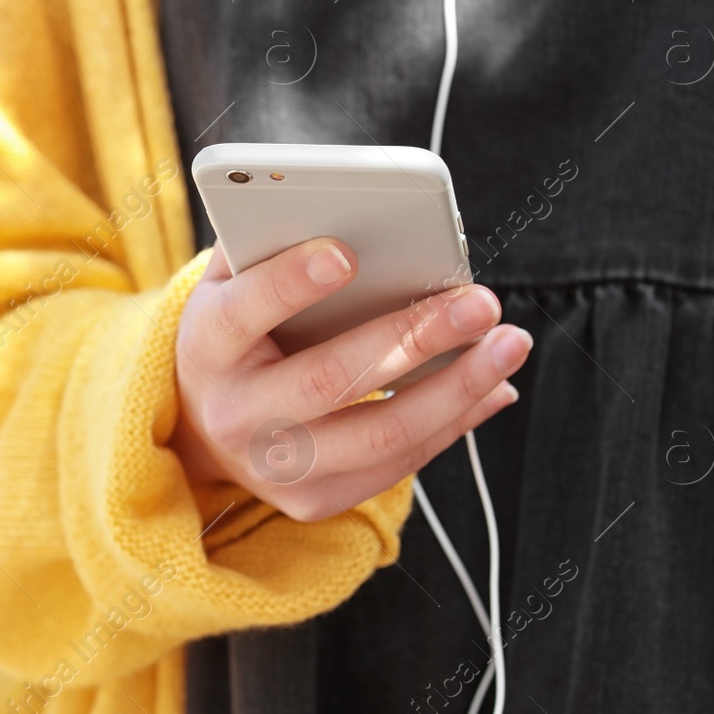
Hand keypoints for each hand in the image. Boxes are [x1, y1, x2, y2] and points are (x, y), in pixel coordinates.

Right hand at [169, 238, 530, 521]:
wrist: (204, 426)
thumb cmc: (240, 332)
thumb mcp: (232, 283)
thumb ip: (271, 243)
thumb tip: (350, 213)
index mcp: (206, 346)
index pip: (244, 314)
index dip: (290, 283)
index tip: (346, 253)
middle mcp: (234, 414)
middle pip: (329, 380)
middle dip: (412, 338)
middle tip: (480, 302)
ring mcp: (273, 468)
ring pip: (380, 436)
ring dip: (457, 389)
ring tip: (509, 344)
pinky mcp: (313, 500)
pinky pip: (398, 465)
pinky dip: (454, 422)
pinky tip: (492, 385)